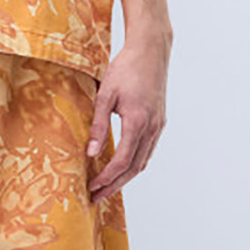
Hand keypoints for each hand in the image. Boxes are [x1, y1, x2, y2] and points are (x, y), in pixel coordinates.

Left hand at [86, 31, 168, 200]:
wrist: (151, 51)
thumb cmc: (126, 68)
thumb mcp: (105, 96)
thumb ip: (98, 126)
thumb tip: (89, 153)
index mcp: (138, 122)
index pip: (122, 161)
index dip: (106, 178)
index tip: (91, 187)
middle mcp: (152, 128)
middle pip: (134, 168)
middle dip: (115, 185)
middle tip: (97, 197)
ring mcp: (158, 126)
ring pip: (143, 161)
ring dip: (125, 178)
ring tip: (107, 187)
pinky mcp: (159, 122)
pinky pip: (147, 151)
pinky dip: (134, 164)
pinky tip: (122, 168)